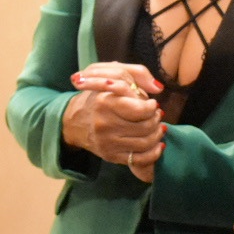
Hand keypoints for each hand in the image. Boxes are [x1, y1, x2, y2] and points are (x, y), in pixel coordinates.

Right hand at [64, 61, 165, 181]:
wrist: (76, 121)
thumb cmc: (99, 95)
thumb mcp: (113, 75)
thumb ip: (138, 73)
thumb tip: (158, 88)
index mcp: (105, 102)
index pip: (141, 109)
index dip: (151, 107)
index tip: (151, 104)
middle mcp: (104, 124)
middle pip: (146, 126)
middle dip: (156, 120)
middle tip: (156, 115)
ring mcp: (107, 142)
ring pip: (146, 143)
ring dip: (157, 134)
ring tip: (157, 127)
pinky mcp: (110, 156)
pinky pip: (139, 160)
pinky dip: (154, 153)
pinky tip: (157, 144)